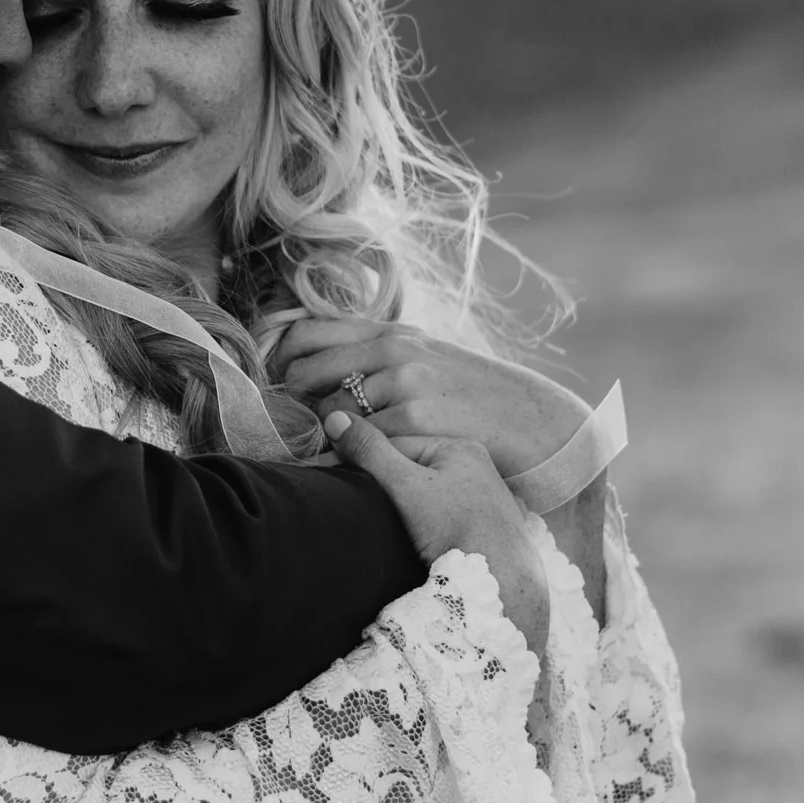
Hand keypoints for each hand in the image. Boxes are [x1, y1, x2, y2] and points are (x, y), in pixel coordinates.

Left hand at [280, 318, 589, 481]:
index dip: (277, 360)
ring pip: (329, 412)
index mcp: (390, 334)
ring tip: (316, 452)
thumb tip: (319, 368)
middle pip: (304, 373)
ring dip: (316, 436)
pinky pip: (359, 443)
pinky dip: (345, 458)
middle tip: (282, 426)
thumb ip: (377, 358)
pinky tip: (345, 469)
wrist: (533, 421)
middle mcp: (393, 351)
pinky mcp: (415, 421)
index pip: (305, 332)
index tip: (270, 384)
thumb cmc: (473, 396)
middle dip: (286, 403)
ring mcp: (403, 385)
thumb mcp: (427, 359)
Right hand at [321, 411, 548, 663]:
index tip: (325, 474)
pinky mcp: (481, 528)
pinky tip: (404, 535)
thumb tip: (335, 418)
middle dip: (378, 480)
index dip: (358, 458)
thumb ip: (370, 451)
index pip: (394, 444)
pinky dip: (417, 521)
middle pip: (410, 467)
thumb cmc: (458, 529)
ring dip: (396, 503)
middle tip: (344, 496)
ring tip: (372, 518)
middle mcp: (475, 467)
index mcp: (460, 447)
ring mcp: (481, 499)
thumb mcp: (406, 486)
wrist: (504, 584)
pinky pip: (438, 515)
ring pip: (422, 492)